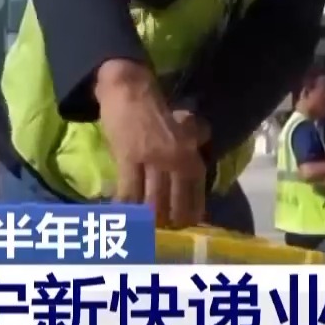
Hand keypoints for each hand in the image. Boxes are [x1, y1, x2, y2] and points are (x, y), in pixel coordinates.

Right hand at [95, 61, 205, 228]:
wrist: (131, 90)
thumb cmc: (157, 111)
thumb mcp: (185, 126)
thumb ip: (195, 138)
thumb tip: (205, 142)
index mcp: (192, 158)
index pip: (195, 200)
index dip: (188, 219)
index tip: (179, 230)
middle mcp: (177, 162)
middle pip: (173, 207)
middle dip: (165, 225)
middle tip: (156, 234)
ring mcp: (153, 161)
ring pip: (151, 204)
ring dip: (145, 221)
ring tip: (139, 229)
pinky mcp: (129, 158)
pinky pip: (128, 192)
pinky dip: (124, 207)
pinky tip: (119, 213)